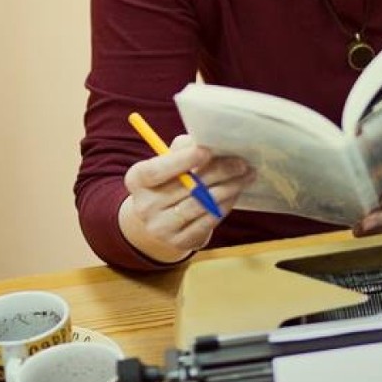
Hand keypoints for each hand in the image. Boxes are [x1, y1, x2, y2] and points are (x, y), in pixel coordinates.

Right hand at [120, 134, 253, 261]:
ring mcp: (161, 227)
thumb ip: (182, 149)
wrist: (159, 221)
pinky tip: (235, 193)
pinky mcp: (179, 242)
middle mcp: (144, 206)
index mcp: (137, 180)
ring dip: (228, 188)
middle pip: (186, 187)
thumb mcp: (167, 161)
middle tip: (241, 163)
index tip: (207, 151)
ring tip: (245, 177)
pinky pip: (207, 221)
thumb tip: (206, 139)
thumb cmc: (168, 181)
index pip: (157, 170)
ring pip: (200, 205)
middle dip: (218, 172)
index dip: (182, 160)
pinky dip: (224, 206)